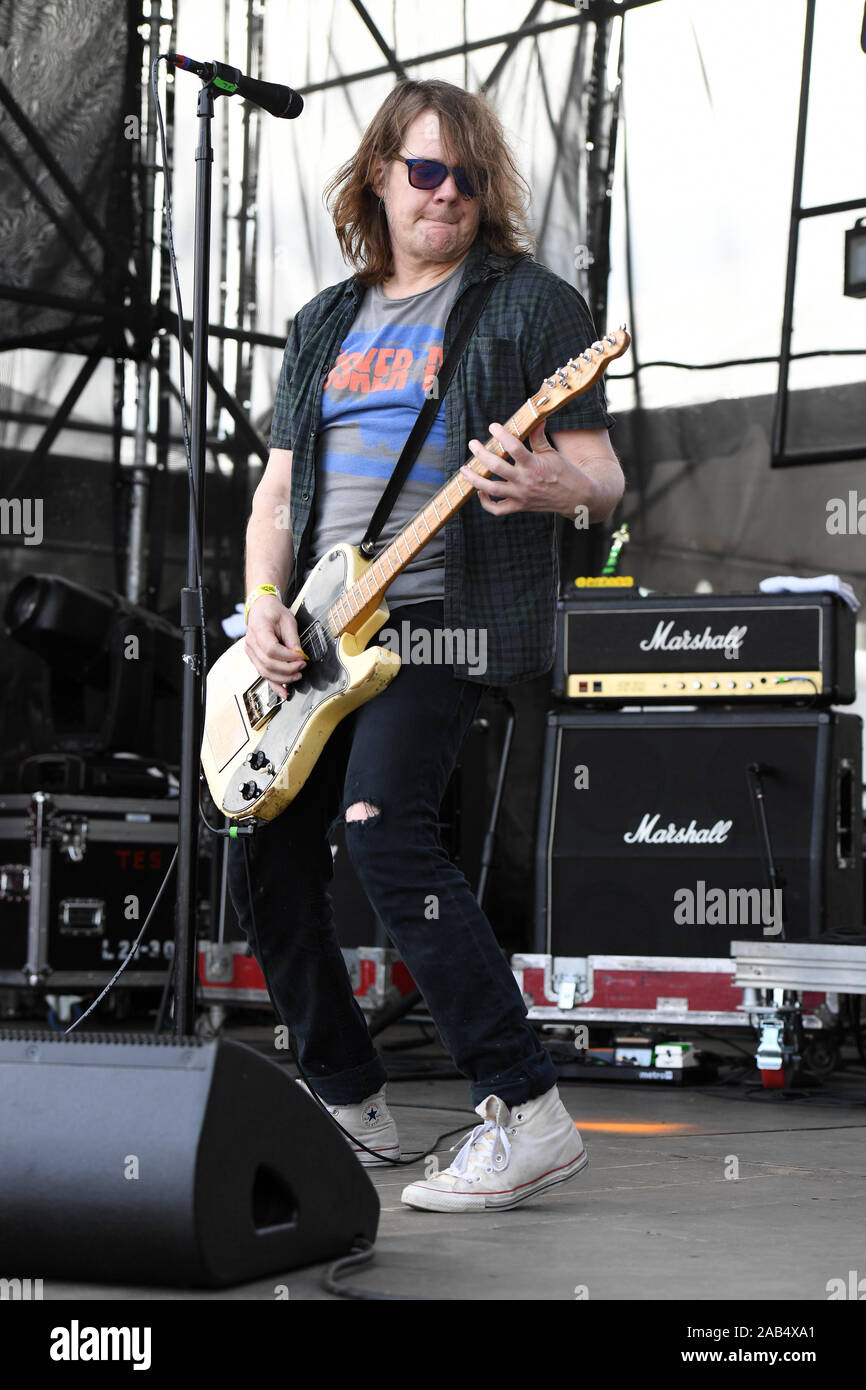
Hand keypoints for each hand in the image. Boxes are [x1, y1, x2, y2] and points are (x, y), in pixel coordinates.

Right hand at [243, 595, 306, 699]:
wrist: (260, 609)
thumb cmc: (273, 612)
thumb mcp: (287, 620)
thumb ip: (293, 639)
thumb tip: (299, 655)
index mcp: (259, 630)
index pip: (271, 650)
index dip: (288, 656)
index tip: (301, 656)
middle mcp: (251, 643)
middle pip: (268, 664)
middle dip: (288, 669)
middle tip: (302, 666)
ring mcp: (251, 653)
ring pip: (265, 672)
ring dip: (283, 678)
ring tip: (297, 676)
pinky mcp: (254, 659)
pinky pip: (263, 674)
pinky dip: (274, 685)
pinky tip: (283, 692)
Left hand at [462, 422, 596, 517]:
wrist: (576, 498)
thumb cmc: (564, 473)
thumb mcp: (552, 452)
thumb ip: (539, 437)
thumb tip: (536, 419)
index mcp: (534, 465)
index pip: (514, 448)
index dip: (501, 435)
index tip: (493, 426)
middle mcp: (525, 481)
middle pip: (496, 467)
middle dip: (481, 454)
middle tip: (473, 444)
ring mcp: (520, 495)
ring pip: (491, 489)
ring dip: (474, 479)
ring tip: (464, 470)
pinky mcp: (519, 506)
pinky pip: (497, 509)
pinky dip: (485, 502)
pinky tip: (479, 491)